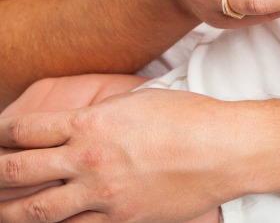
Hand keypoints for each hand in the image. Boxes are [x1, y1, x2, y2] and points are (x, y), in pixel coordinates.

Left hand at [0, 89, 244, 220]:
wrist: (224, 150)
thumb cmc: (189, 117)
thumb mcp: (140, 100)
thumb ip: (104, 112)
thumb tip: (82, 122)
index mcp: (91, 122)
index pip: (24, 130)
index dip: (1, 134)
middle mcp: (88, 158)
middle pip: (16, 170)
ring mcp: (102, 194)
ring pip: (35, 211)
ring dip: (9, 212)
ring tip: (1, 213)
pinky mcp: (121, 219)